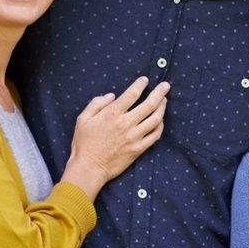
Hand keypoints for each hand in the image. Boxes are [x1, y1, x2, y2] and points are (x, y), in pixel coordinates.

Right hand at [62, 78, 168, 196]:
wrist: (89, 167)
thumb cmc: (84, 143)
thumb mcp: (83, 119)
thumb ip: (96, 103)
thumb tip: (111, 95)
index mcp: (112, 114)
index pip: (132, 94)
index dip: (140, 84)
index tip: (145, 80)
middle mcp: (126, 123)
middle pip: (149, 104)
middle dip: (160, 92)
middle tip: (165, 86)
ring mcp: (134, 137)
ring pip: (155, 119)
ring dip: (162, 108)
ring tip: (164, 101)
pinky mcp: (139, 149)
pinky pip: (155, 135)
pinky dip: (160, 126)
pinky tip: (160, 120)